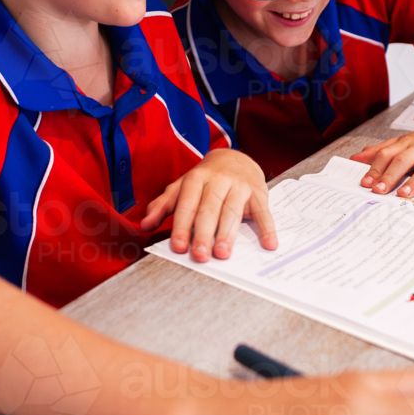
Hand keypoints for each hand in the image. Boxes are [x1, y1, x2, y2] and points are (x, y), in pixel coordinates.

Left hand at [139, 148, 276, 259]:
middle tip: (199, 256)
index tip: (178, 247)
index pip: (187, 204)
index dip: (181, 226)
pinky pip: (263, 212)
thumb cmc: (205, 179)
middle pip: (209, 209)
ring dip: (228, 233)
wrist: (235, 158)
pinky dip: (267, 228)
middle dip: (203, 234)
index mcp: (196, 178)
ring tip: (222, 254)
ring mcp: (239, 185)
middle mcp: (218, 179)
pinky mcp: (258, 193)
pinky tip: (268, 244)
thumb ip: (163, 205)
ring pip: (232, 211)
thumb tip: (145, 225)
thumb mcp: (181, 187)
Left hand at [350, 108, 413, 198]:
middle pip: (404, 160)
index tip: (366, 183)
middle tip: (379, 191)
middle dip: (390, 176)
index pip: (387, 155)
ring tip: (404, 194)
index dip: (375, 169)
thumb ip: (381, 150)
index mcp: (407, 143)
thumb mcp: (403, 141)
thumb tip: (355, 159)